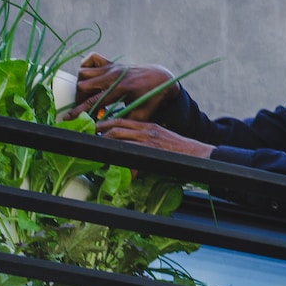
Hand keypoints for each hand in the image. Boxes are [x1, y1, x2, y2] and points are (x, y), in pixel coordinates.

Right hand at [65, 52, 179, 120]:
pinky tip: (90, 78)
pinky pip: (91, 59)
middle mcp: (113, 75)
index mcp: (121, 89)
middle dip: (79, 99)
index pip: (94, 100)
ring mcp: (112, 67)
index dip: (79, 111)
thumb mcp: (141, 114)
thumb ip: (123, 122)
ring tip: (87, 97)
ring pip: (84, 72)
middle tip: (83, 109)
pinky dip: (86, 66)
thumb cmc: (151, 98)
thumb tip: (106, 132)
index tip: (68, 118)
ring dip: (82, 85)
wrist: (161, 78)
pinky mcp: (111, 62)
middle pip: (83, 84)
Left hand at [93, 117, 212, 157]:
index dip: (105, 122)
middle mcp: (146, 129)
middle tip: (88, 136)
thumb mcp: (160, 139)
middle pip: (116, 126)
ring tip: (95, 149)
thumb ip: (145, 140)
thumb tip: (131, 148)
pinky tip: (113, 165)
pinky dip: (121, 160)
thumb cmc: (179, 149)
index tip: (94, 126)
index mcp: (147, 125)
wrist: (198, 153)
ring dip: (104, 143)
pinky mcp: (151, 150)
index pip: (121, 120)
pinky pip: (130, 153)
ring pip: (119, 137)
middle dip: (99, 130)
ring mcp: (148, 139)